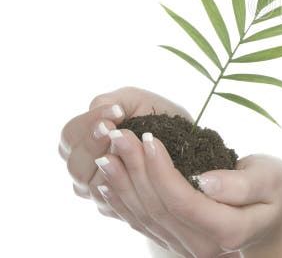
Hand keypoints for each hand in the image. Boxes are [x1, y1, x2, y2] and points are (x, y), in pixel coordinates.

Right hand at [59, 87, 192, 244]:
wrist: (186, 140)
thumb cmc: (155, 117)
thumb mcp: (133, 100)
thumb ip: (108, 102)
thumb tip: (100, 117)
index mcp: (81, 140)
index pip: (70, 135)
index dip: (88, 125)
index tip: (116, 113)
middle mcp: (84, 168)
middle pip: (76, 164)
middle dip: (97, 146)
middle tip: (119, 131)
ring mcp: (97, 190)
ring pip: (91, 185)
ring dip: (113, 165)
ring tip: (134, 148)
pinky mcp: (115, 207)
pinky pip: (111, 202)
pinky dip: (124, 185)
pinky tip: (140, 171)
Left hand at [95, 129, 281, 256]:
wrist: (275, 217)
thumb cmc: (275, 190)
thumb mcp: (271, 179)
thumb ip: (241, 185)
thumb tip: (204, 182)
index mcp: (228, 230)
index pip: (184, 200)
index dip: (162, 170)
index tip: (149, 136)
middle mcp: (202, 247)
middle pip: (159, 208)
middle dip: (135, 170)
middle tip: (118, 135)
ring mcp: (185, 247)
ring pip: (145, 216)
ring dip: (122, 184)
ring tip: (108, 152)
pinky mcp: (174, 241)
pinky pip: (142, 223)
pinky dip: (122, 201)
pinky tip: (107, 181)